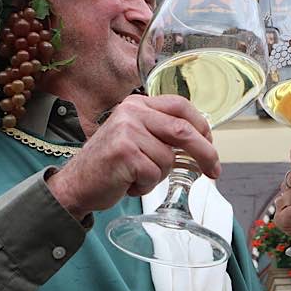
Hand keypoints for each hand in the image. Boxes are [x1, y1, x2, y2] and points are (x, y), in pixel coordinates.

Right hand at [47, 94, 218, 220]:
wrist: (75, 184)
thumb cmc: (110, 165)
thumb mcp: (135, 137)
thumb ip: (161, 132)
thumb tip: (202, 140)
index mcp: (137, 104)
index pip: (180, 105)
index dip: (201, 125)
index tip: (211, 143)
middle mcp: (132, 112)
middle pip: (183, 130)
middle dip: (205, 152)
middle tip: (214, 171)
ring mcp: (127, 131)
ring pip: (168, 159)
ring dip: (158, 175)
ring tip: (136, 176)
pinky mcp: (124, 153)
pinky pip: (154, 174)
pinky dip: (146, 186)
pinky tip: (128, 183)